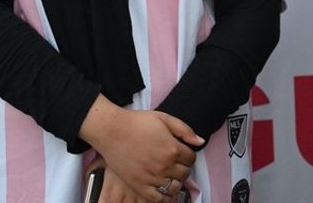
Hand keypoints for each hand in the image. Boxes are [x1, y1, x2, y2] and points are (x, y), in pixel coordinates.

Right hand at [81, 99, 198, 202]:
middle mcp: (165, 165)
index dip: (188, 154)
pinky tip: (164, 189)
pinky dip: (165, 197)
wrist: (111, 130)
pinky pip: (159, 199)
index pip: (192, 158)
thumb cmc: (137, 122)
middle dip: (183, 167)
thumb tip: (200, 141)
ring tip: (170, 174)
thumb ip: (185, 130)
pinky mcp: (139, 185)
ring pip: (175, 187)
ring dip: (176, 181)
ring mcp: (152, 177)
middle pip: (185, 173)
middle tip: (175, 162)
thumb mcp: (164, 118)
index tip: (181, 152)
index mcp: (173, 148)